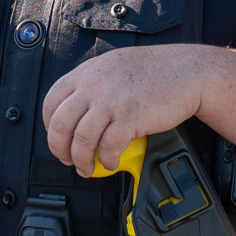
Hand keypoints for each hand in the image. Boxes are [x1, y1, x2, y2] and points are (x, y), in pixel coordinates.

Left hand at [42, 46, 209, 175]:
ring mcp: (111, 102)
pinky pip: (108, 147)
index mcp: (86, 73)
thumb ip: (90, 85)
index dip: (49, 127)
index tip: (57, 138)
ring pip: (81, 140)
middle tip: (67, 159)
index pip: (51, 103)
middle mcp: (94, 86)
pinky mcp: (130, 118)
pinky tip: (110, 161)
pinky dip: (107, 160)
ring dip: (81, 160)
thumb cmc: (152, 70)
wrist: (186, 71)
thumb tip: (74, 112)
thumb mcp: (111, 68)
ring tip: (87, 167)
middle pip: (60, 125)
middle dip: (59, 149)